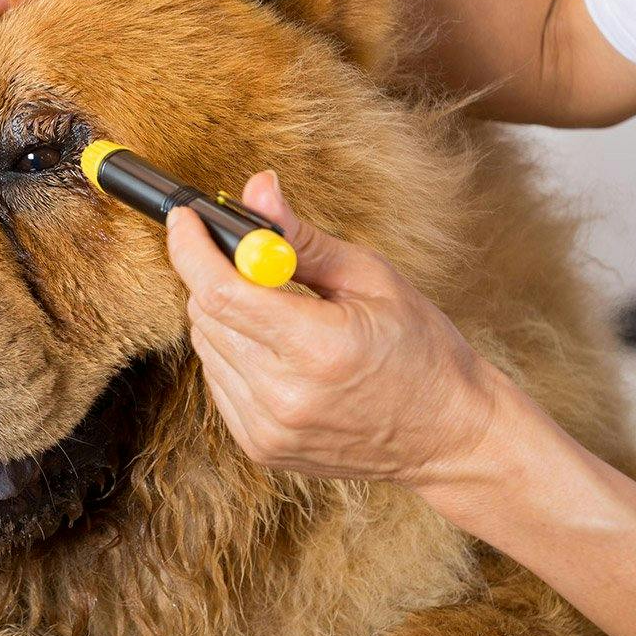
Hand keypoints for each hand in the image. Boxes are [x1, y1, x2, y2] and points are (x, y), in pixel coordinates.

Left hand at [166, 170, 505, 489]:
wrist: (449, 435)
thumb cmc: (422, 349)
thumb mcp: (371, 278)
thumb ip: (300, 237)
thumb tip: (256, 189)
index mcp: (317, 348)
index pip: (220, 291)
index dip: (191, 248)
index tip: (185, 218)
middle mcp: (284, 395)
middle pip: (206, 315)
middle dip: (214, 274)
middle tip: (250, 261)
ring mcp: (269, 428)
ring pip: (206, 347)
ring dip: (225, 315)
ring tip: (279, 311)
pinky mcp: (261, 446)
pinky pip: (218, 381)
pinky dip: (233, 353)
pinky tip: (276, 350)